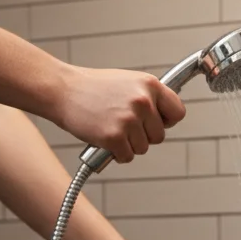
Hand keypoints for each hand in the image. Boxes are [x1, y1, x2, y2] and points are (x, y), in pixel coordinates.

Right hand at [56, 67, 185, 162]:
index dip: (167, 121)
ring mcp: (128, 120)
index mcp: (149, 85)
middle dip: (143, 135)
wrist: (62, 89)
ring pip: (143, 148)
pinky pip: (127, 157)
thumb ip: (148, 97)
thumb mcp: (128, 82)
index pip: (178, 112)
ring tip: (110, 126)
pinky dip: (116, 153)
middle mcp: (142, 101)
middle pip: (159, 136)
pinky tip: (104, 138)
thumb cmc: (92, 87)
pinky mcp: (114, 137)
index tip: (157, 122)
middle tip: (123, 124)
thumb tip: (166, 117)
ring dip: (128, 144)